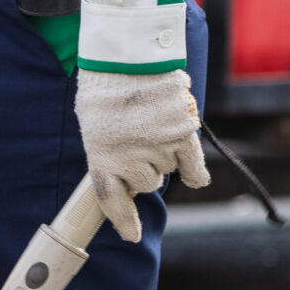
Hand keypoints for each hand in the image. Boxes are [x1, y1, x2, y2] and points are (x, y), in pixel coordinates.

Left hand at [75, 69, 209, 243]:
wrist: (127, 54)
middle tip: (139, 140)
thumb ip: (109, 150)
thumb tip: (127, 174)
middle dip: (144, 167)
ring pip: (168, 170)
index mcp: (101, 158)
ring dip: (164, 156)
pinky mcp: (182, 135)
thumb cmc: (106, 84)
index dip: (123, 221)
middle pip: (146, 183)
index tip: (132, 235)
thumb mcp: (95, 122)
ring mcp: (157, 149)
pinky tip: (194, 176)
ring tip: (153, 126)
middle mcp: (129, 160)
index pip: (112, 202)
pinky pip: (193, 168)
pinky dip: (194, 173)